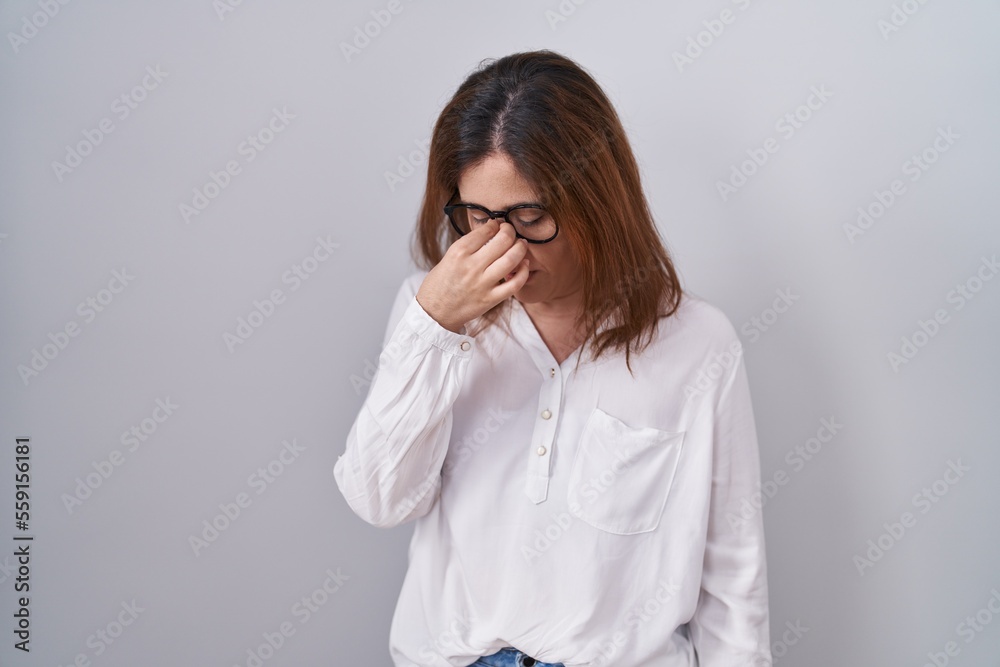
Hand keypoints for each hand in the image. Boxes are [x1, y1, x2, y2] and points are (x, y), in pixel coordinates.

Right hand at [415, 219, 529, 332]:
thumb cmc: (440, 283)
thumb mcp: (448, 257)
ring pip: (511, 259)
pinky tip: (524, 265)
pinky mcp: (490, 299)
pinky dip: (523, 272)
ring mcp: (482, 284)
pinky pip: (514, 284)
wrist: (435, 312)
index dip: (496, 224)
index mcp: (458, 253)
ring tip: (521, 244)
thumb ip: (469, 246)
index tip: (498, 224)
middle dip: (510, 231)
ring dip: (521, 248)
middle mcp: (471, 266)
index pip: (485, 230)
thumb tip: (491, 231)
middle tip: (510, 231)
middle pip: (502, 241)